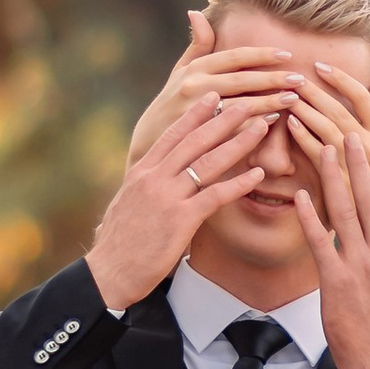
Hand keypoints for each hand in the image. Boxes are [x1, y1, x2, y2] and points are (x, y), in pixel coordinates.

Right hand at [86, 91, 275, 312]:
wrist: (108, 272)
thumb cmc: (119, 244)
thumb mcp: (127, 204)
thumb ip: (144, 185)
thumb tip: (154, 175)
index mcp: (141, 172)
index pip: (172, 135)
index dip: (194, 114)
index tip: (213, 96)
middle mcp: (154, 178)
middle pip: (194, 141)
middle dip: (224, 119)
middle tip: (247, 101)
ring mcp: (167, 198)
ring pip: (208, 162)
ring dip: (238, 143)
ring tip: (262, 127)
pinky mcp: (180, 221)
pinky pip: (215, 196)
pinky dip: (238, 183)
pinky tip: (257, 174)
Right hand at [126, 9, 310, 162]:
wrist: (150, 143)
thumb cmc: (170, 104)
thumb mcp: (179, 72)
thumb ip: (196, 46)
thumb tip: (197, 12)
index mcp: (195, 69)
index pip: (234, 57)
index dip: (262, 55)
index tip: (286, 54)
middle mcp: (195, 87)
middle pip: (242, 80)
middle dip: (273, 78)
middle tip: (299, 79)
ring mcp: (197, 112)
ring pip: (241, 104)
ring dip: (270, 102)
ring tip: (294, 100)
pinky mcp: (199, 135)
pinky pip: (232, 129)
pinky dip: (254, 124)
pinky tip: (274, 121)